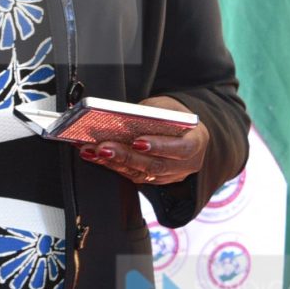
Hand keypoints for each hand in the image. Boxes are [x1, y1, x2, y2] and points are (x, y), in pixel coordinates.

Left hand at [74, 95, 206, 186]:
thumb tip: (122, 118)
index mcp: (196, 142)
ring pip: (142, 175)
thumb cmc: (175, 116)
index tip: (137, 141)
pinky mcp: (156, 181)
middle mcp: (186, 164)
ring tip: (93, 152)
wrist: (185, 131)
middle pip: (156, 166)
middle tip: (104, 148)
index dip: (159, 147)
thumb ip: (151, 114)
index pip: (180, 149)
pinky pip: (134, 176)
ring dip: (114, 164)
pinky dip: (114, 166)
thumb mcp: (168, 107)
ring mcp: (171, 176)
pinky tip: (96, 157)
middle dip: (127, 157)